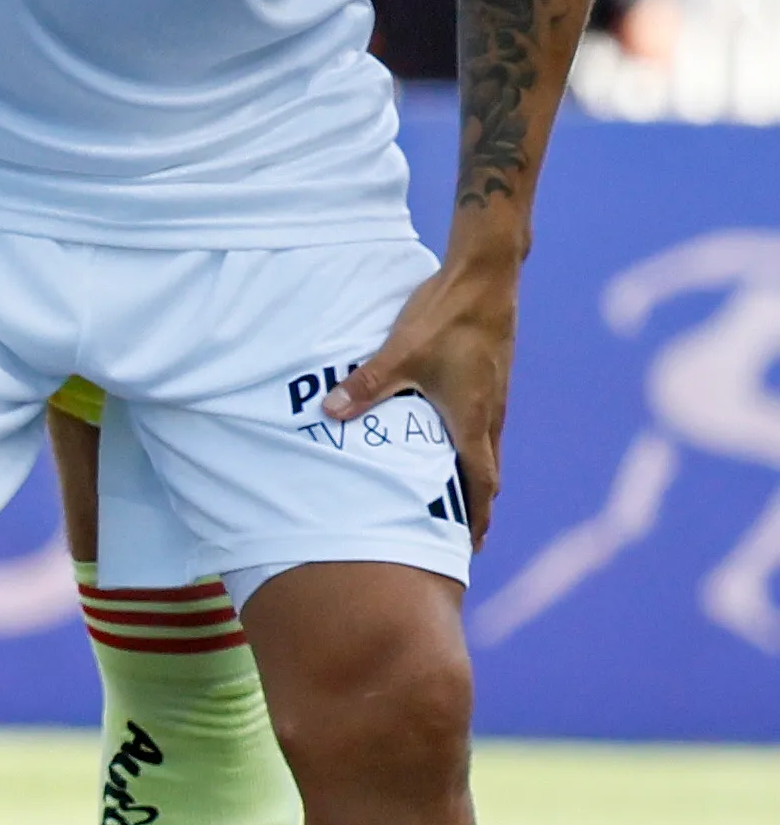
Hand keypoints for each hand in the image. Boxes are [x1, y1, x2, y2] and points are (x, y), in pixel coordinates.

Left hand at [320, 244, 518, 545]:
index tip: (472, 546)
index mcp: (473, 419)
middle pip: (488, 471)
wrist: (486, 278)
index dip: (477, 517)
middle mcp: (492, 412)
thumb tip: (329, 412)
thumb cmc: (446, 318)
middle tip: (464, 534)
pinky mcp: (493, 375)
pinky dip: (473, 444)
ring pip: (488, 446)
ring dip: (476, 474)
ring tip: (457, 495)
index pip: (481, 482)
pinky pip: (486, 422)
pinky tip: (454, 437)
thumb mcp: (398, 355)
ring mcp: (496, 394)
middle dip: (476, 504)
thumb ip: (365, 386)